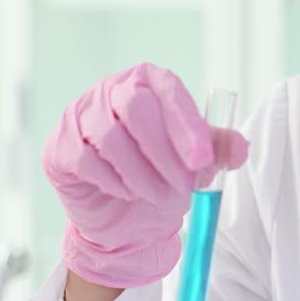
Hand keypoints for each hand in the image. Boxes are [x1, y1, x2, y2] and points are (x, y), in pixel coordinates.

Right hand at [42, 63, 248, 287]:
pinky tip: (126, 192)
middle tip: (183, 186)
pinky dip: (111, 181)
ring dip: (141, 174)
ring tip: (158, 195)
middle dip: (163, 153)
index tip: (203, 159)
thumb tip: (241, 147)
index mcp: (149, 82)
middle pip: (135, 107)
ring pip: (109, 136)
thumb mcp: (196, 165)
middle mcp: (111, 89)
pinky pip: (83, 159)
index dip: (187, 125)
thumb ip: (218, 151)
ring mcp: (80, 114)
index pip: (168, 90)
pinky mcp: (58, 145)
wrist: (124, 218)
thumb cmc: (161, 177)